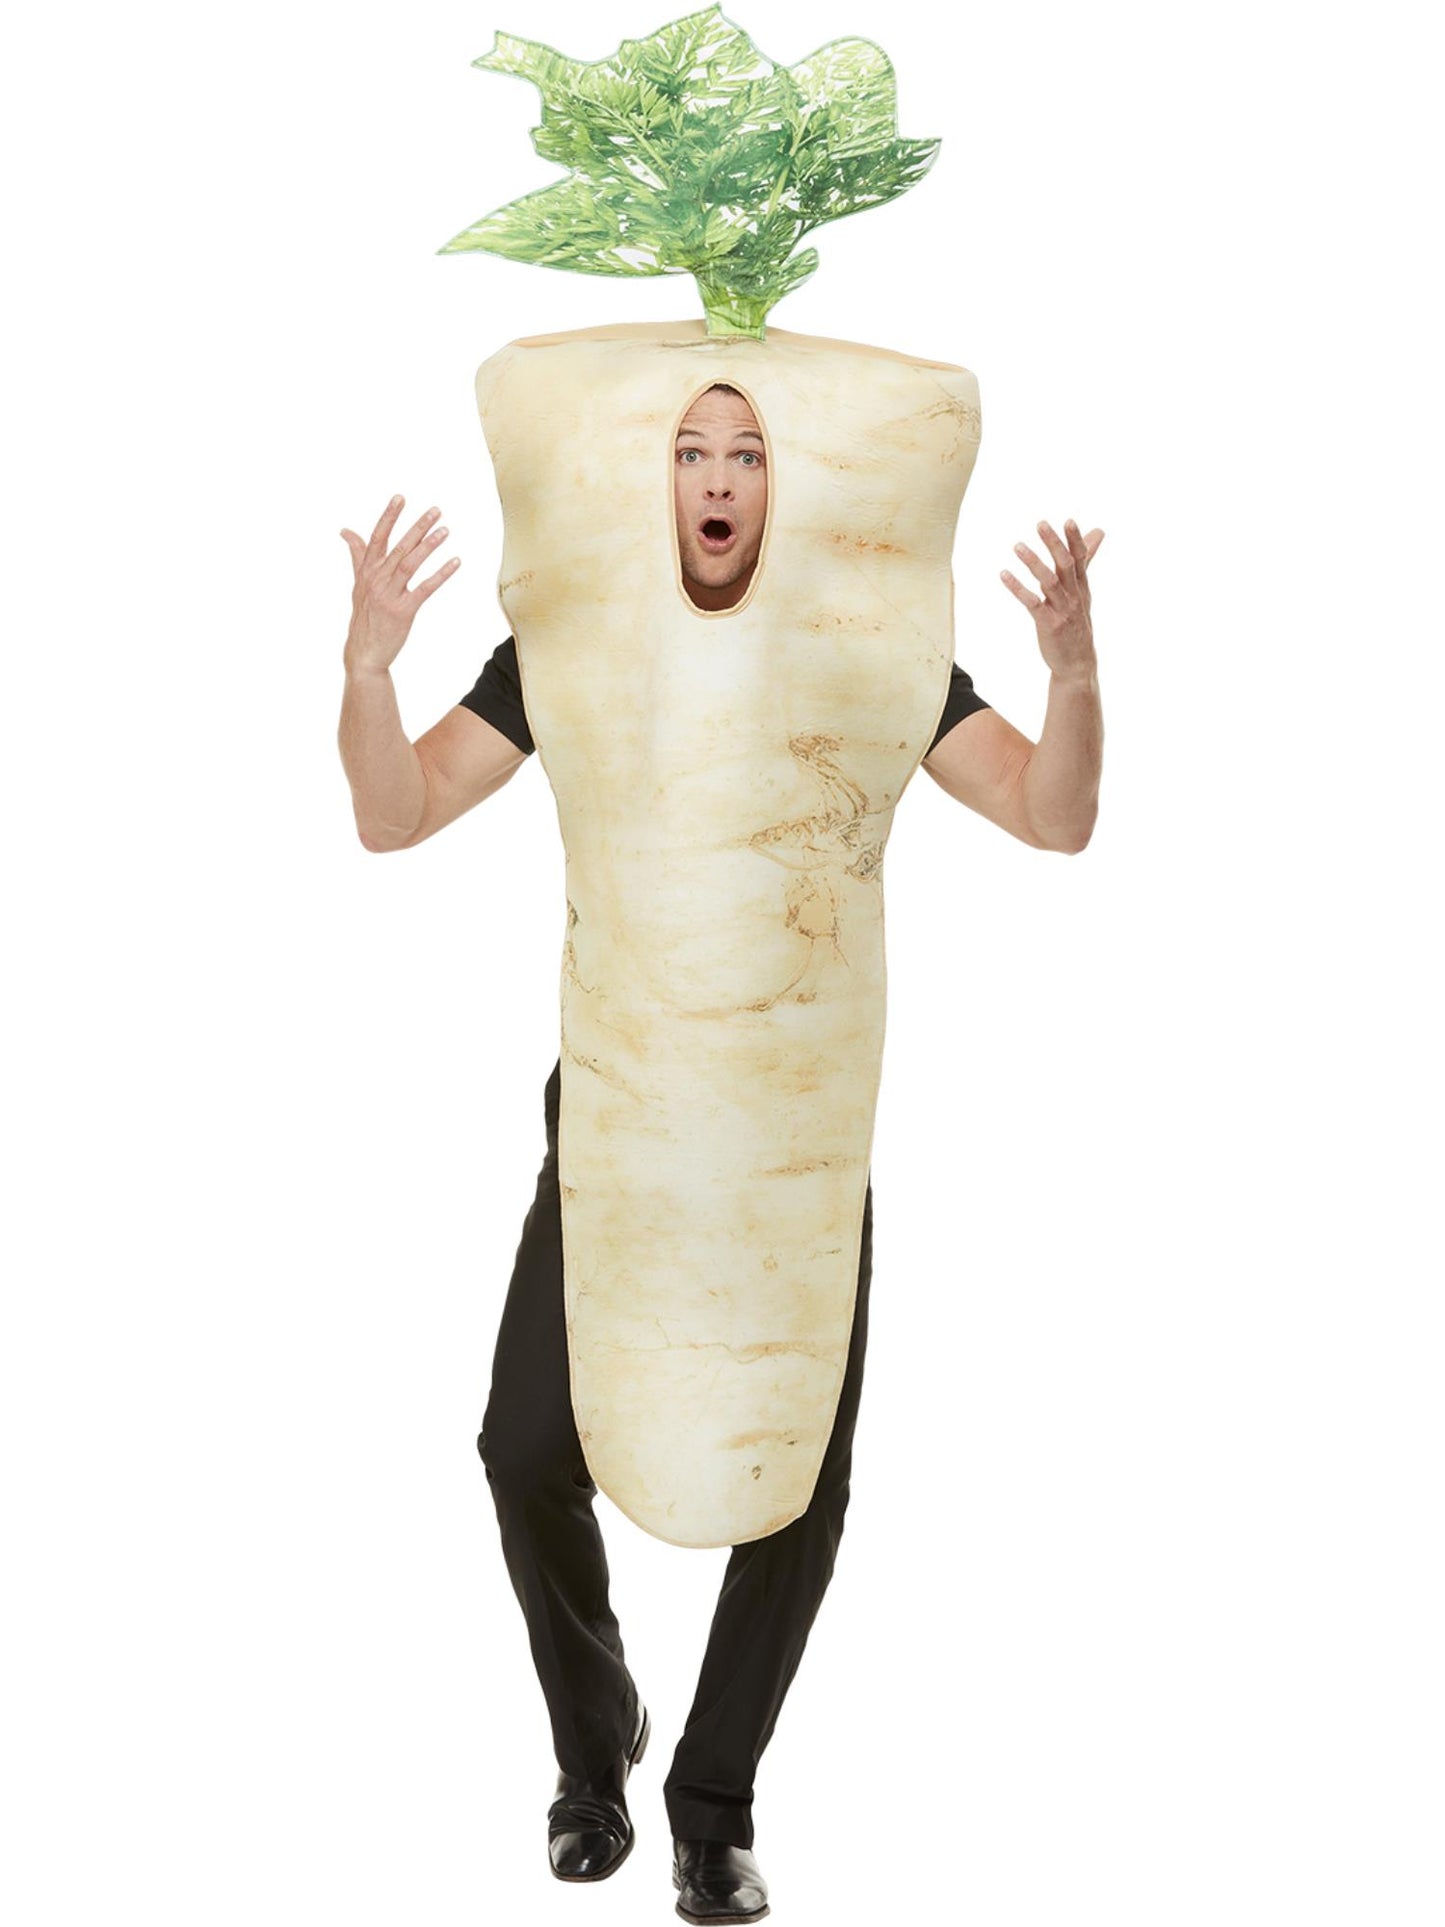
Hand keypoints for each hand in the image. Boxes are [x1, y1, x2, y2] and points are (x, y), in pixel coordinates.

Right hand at [340, 494, 459, 673]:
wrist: (364, 652)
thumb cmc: (364, 617)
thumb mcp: (358, 584)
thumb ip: (357, 556)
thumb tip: (346, 531)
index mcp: (367, 572)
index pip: (378, 538)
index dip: (389, 517)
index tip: (400, 498)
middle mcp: (376, 580)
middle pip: (398, 547)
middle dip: (417, 527)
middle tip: (436, 510)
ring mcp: (389, 595)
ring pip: (410, 564)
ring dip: (429, 546)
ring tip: (445, 531)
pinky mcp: (403, 611)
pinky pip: (425, 589)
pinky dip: (441, 575)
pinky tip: (455, 562)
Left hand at [1000, 518, 1102, 679]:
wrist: (1078, 662)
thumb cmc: (1077, 623)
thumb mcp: (1083, 591)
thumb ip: (1086, 560)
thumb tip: (1097, 532)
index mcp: (1082, 587)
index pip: (1081, 558)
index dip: (1075, 540)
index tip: (1068, 520)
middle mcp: (1074, 596)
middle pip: (1065, 565)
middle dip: (1054, 544)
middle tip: (1041, 524)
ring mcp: (1062, 610)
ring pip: (1049, 582)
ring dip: (1033, 563)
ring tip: (1017, 546)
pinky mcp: (1048, 624)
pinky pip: (1032, 603)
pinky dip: (1018, 588)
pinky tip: (1004, 575)